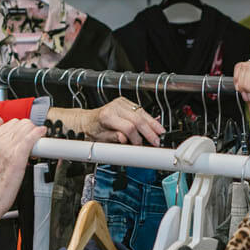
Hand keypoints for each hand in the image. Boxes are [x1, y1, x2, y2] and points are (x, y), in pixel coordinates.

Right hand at [0, 118, 45, 228]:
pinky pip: (31, 138)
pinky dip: (38, 133)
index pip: (9, 123)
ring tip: (36, 141)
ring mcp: (8, 148)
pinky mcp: (18, 156)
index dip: (19, 129)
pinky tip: (42, 134)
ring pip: (26, 128)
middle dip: (27, 130)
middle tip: (31, 140)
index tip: (23, 135)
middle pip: (19, 123)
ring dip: (34, 132)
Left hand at [47, 100, 163, 145]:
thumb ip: (114, 139)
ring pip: (142, 113)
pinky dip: (150, 119)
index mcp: (107, 116)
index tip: (141, 146)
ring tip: (161, 133)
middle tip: (157, 141)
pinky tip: (156, 125)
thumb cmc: (93, 130)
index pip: (128, 127)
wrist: (87, 121)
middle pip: (138, 119)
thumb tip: (125, 140)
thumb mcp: (100, 139)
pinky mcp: (126, 102)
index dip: (136, 139)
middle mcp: (115, 107)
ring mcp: (121, 103)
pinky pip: (141, 110)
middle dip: (149, 132)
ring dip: (153, 124)